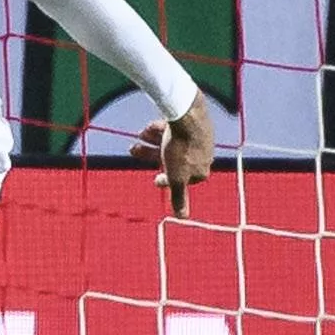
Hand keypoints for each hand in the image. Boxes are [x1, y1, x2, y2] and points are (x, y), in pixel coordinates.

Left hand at [139, 99, 215, 217]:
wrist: (187, 116)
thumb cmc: (181, 149)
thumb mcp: (176, 177)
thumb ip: (178, 197)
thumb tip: (182, 218)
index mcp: (201, 170)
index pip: (183, 180)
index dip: (167, 179)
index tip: (155, 180)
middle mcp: (203, 155)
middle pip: (173, 159)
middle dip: (151, 156)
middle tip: (132, 150)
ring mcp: (199, 137)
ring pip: (171, 143)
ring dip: (151, 142)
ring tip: (136, 138)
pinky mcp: (194, 122)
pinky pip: (174, 129)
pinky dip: (159, 130)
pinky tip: (147, 128)